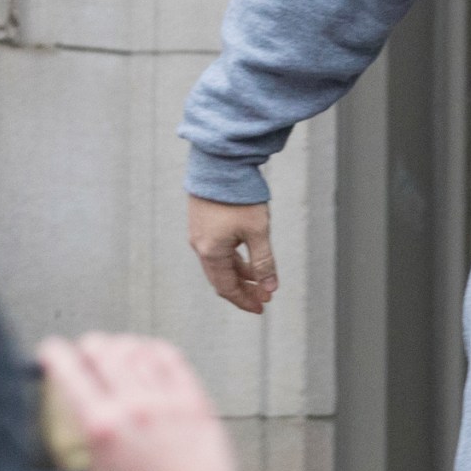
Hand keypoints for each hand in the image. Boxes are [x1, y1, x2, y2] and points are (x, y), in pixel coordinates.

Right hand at [38, 334, 252, 470]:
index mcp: (102, 426)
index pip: (70, 373)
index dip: (55, 354)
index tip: (49, 350)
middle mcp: (132, 404)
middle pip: (103, 351)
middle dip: (87, 346)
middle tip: (83, 351)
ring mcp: (164, 398)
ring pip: (136, 350)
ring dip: (119, 345)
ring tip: (114, 350)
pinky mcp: (192, 399)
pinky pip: (171, 358)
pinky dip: (154, 349)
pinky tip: (149, 353)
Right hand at [189, 196, 276, 312]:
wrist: (219, 163)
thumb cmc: (239, 197)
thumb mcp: (257, 231)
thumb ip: (264, 262)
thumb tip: (270, 288)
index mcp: (211, 252)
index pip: (226, 287)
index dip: (244, 300)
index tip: (262, 307)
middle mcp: (200, 246)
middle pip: (221, 278)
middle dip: (243, 289)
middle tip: (263, 297)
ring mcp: (199, 233)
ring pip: (220, 263)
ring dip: (240, 273)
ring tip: (260, 278)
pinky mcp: (202, 221)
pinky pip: (217, 249)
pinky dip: (233, 258)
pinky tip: (248, 257)